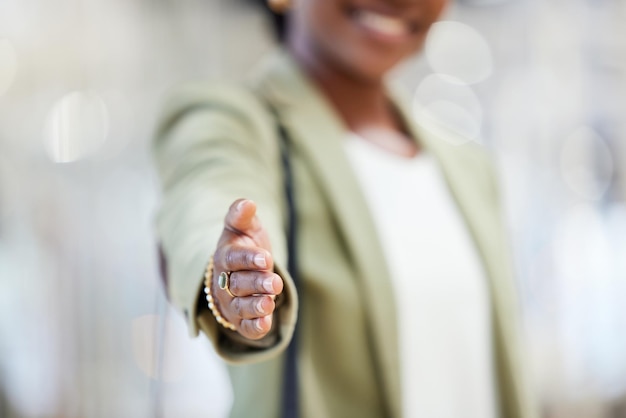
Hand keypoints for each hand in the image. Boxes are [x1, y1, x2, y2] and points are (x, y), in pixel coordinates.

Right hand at [212, 199, 283, 339]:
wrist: (240, 271)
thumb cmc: (243, 245)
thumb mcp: (243, 228)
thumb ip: (242, 216)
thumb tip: (247, 202)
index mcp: (225, 257)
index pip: (233, 259)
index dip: (249, 259)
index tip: (265, 258)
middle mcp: (225, 282)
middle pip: (238, 284)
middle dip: (256, 283)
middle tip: (274, 281)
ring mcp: (232, 303)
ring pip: (241, 307)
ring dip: (255, 306)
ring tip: (269, 303)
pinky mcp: (241, 321)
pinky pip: (246, 327)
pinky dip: (255, 327)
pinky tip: (266, 324)